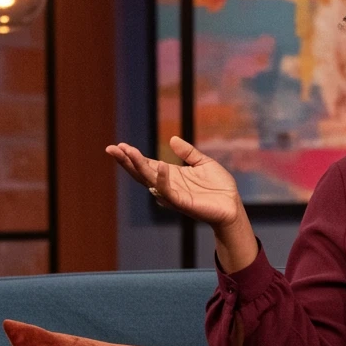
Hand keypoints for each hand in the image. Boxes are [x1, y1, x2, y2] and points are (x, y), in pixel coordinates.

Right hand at [105, 136, 242, 230]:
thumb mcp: (204, 163)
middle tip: (112, 149)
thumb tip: (172, 139)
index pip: (147, 164)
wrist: (233, 206)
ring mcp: (173, 194)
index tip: (120, 145)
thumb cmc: (219, 187)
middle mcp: (168, 185)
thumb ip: (188, 152)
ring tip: (128, 152)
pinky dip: (162, 179)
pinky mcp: (182, 202)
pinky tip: (160, 165)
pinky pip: (168, 191)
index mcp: (171, 175)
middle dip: (127, 161)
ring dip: (138, 167)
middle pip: (142, 172)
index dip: (133, 156)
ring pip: (150, 180)